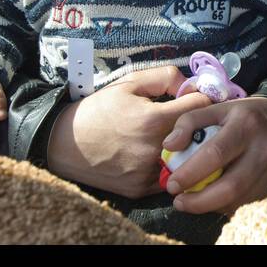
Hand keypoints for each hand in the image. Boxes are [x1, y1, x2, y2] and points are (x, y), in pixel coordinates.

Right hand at [45, 66, 212, 198]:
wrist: (64, 144)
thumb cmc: (98, 109)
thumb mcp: (130, 82)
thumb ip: (166, 77)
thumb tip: (193, 84)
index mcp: (154, 120)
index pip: (202, 106)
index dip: (202, 96)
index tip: (197, 96)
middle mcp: (155, 150)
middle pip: (199, 134)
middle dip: (198, 122)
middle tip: (189, 116)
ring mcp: (149, 173)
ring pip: (187, 158)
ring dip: (188, 146)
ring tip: (177, 136)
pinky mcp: (141, 190)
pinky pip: (169, 176)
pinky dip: (170, 165)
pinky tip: (159, 154)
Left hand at [160, 97, 266, 214]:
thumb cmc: (248, 115)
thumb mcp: (220, 108)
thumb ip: (189, 121)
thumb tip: (169, 146)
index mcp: (247, 124)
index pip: (215, 154)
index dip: (190, 173)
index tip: (173, 184)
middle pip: (231, 186)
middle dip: (199, 201)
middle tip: (180, 202)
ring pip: (241, 200)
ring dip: (214, 205)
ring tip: (199, 199)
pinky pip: (254, 204)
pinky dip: (233, 205)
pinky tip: (223, 198)